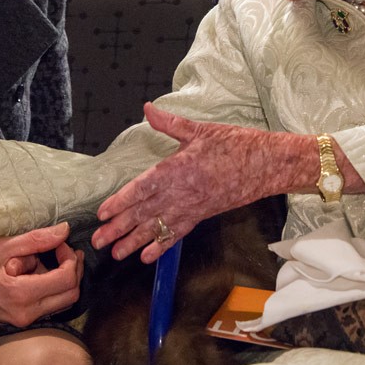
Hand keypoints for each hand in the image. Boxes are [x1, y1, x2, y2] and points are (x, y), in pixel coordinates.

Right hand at [0, 222, 83, 330]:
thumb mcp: (1, 248)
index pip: (67, 279)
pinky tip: (35, 272)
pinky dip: (50, 287)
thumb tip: (64, 230)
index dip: (70, 258)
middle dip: (73, 269)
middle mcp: (28, 313)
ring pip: (62, 301)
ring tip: (42, 260)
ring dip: (62, 279)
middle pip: (71, 294)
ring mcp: (26, 321)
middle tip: (63, 250)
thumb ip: (35, 239)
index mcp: (22, 295)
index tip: (60, 243)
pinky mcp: (23, 322)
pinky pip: (49, 305)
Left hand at [91, 102, 314, 263]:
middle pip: (145, 212)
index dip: (121, 202)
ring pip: (158, 227)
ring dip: (134, 241)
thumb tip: (148, 109)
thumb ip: (170, 123)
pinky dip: (162, 246)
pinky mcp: (202, 215)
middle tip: (98, 241)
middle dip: (120, 228)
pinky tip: (147, 256)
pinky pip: (178, 233)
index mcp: (178, 168)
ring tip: (115, 253)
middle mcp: (182, 192)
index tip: (103, 213)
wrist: (267, 164)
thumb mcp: (201, 130)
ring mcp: (192, 207)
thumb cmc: (235, 144)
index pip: (143, 188)